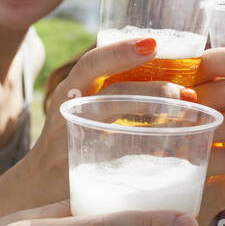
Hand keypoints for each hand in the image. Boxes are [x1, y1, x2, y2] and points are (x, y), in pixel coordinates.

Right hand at [27, 37, 194, 201]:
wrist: (38, 182)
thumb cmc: (70, 134)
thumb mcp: (82, 105)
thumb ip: (114, 90)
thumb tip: (169, 77)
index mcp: (71, 89)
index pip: (92, 63)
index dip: (120, 51)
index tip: (153, 43)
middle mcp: (69, 111)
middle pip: (112, 94)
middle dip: (152, 90)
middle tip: (186, 92)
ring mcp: (74, 140)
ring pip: (118, 128)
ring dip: (155, 120)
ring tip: (186, 117)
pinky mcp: (82, 168)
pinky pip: (119, 157)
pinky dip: (148, 150)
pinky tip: (172, 148)